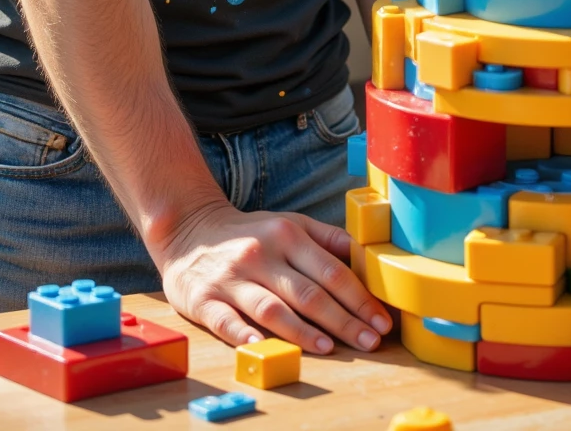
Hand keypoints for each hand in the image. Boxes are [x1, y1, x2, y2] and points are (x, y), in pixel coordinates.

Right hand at [153, 198, 391, 354]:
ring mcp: (231, 277)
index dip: (360, 299)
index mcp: (287, 234)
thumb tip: (369, 257)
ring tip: (328, 347)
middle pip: (308, 293)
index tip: (382, 321)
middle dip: (343, 321)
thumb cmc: (250, 232)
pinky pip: (225, 320)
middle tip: (371, 342)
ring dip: (302, 331)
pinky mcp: (204, 298)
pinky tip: (259, 345)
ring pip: (271, 308)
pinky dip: (242, 334)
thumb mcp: (290, 223)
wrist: (188, 227)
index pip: (331, 271)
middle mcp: (261, 254)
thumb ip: (328, 239)